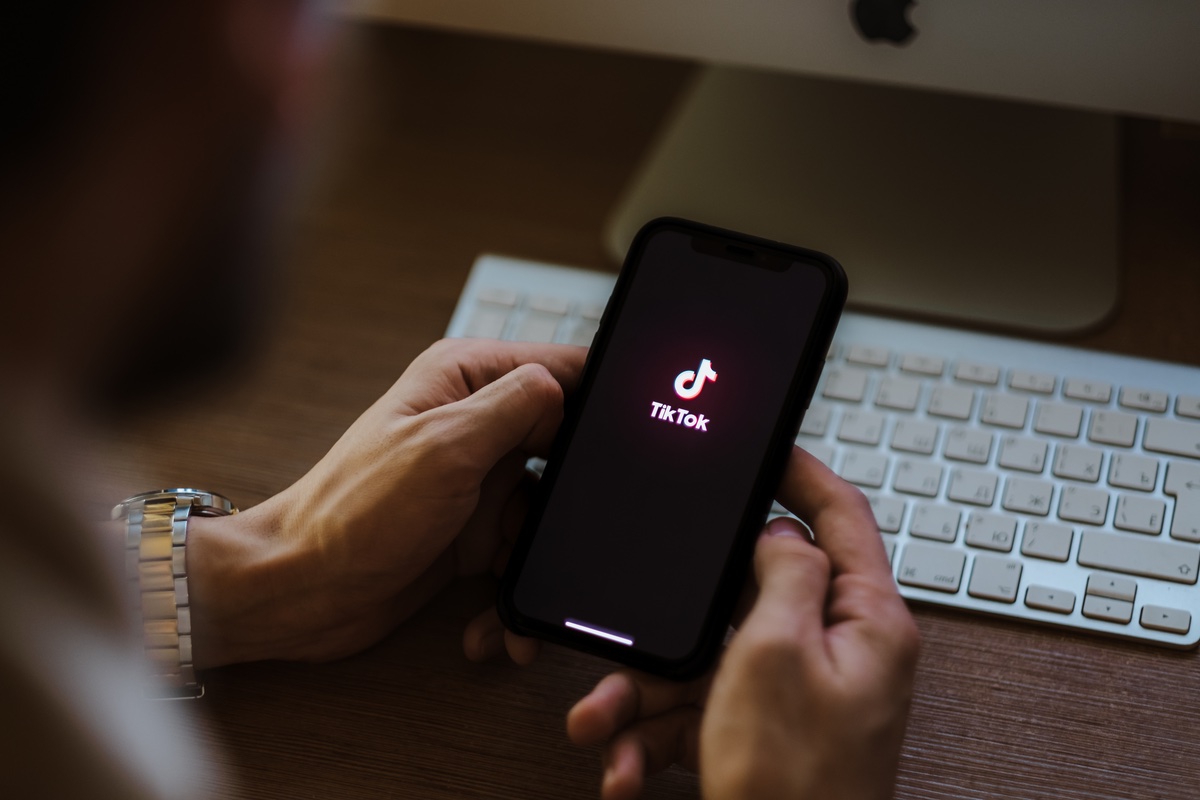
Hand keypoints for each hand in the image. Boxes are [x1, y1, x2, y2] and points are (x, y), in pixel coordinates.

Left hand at [183, 338, 585, 667]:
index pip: (558, 367)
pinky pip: (522, 549)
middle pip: (563, 443)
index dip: (595, 402)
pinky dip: (516, 584)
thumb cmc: (353, 514)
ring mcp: (475, 478)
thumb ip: (515, 406)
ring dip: (540, 551)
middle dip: (571, 493)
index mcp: (464, 380)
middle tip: (571, 525)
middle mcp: (473, 423)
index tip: (618, 444)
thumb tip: (566, 386)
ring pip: (548, 505)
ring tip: (516, 579)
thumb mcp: (446, 446)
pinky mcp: (473, 528)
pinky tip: (497, 615)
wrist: (304, 591)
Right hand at [566, 448, 919, 799]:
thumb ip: (783, 575)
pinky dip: (657, 736)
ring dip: (647, 692)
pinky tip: (626, 767)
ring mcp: (800, 698)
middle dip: (678, 617)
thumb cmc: (794, 784)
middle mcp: (838, 654)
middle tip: (638, 619)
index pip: (841, 516)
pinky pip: (702, 712)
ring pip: (709, 660)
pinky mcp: (764, 735)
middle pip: (750, 595)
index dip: (801, 471)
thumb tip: (780, 533)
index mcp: (865, 622)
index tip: (764, 446)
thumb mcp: (774, 654)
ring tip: (601, 722)